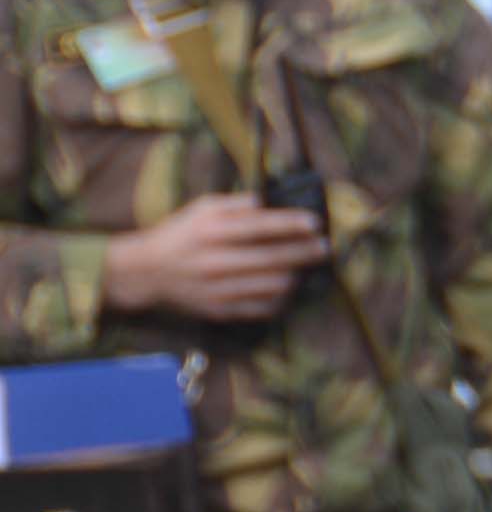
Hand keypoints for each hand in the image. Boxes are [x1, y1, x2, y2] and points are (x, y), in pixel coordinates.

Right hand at [99, 192, 328, 323]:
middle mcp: (214, 262)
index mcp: (210, 233)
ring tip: (305, 267)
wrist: (145, 272)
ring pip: (271, 286)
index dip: (291, 224)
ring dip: (295, 275)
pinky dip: (279, 298)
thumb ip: (236, 204)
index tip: (315, 223)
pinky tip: (286, 287)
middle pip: (271, 259)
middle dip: (304, 252)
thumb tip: (269, 201)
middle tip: (325, 247)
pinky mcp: (219, 310)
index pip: (259, 227)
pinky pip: (260, 308)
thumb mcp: (202, 208)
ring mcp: (217, 290)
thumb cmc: (180, 234)